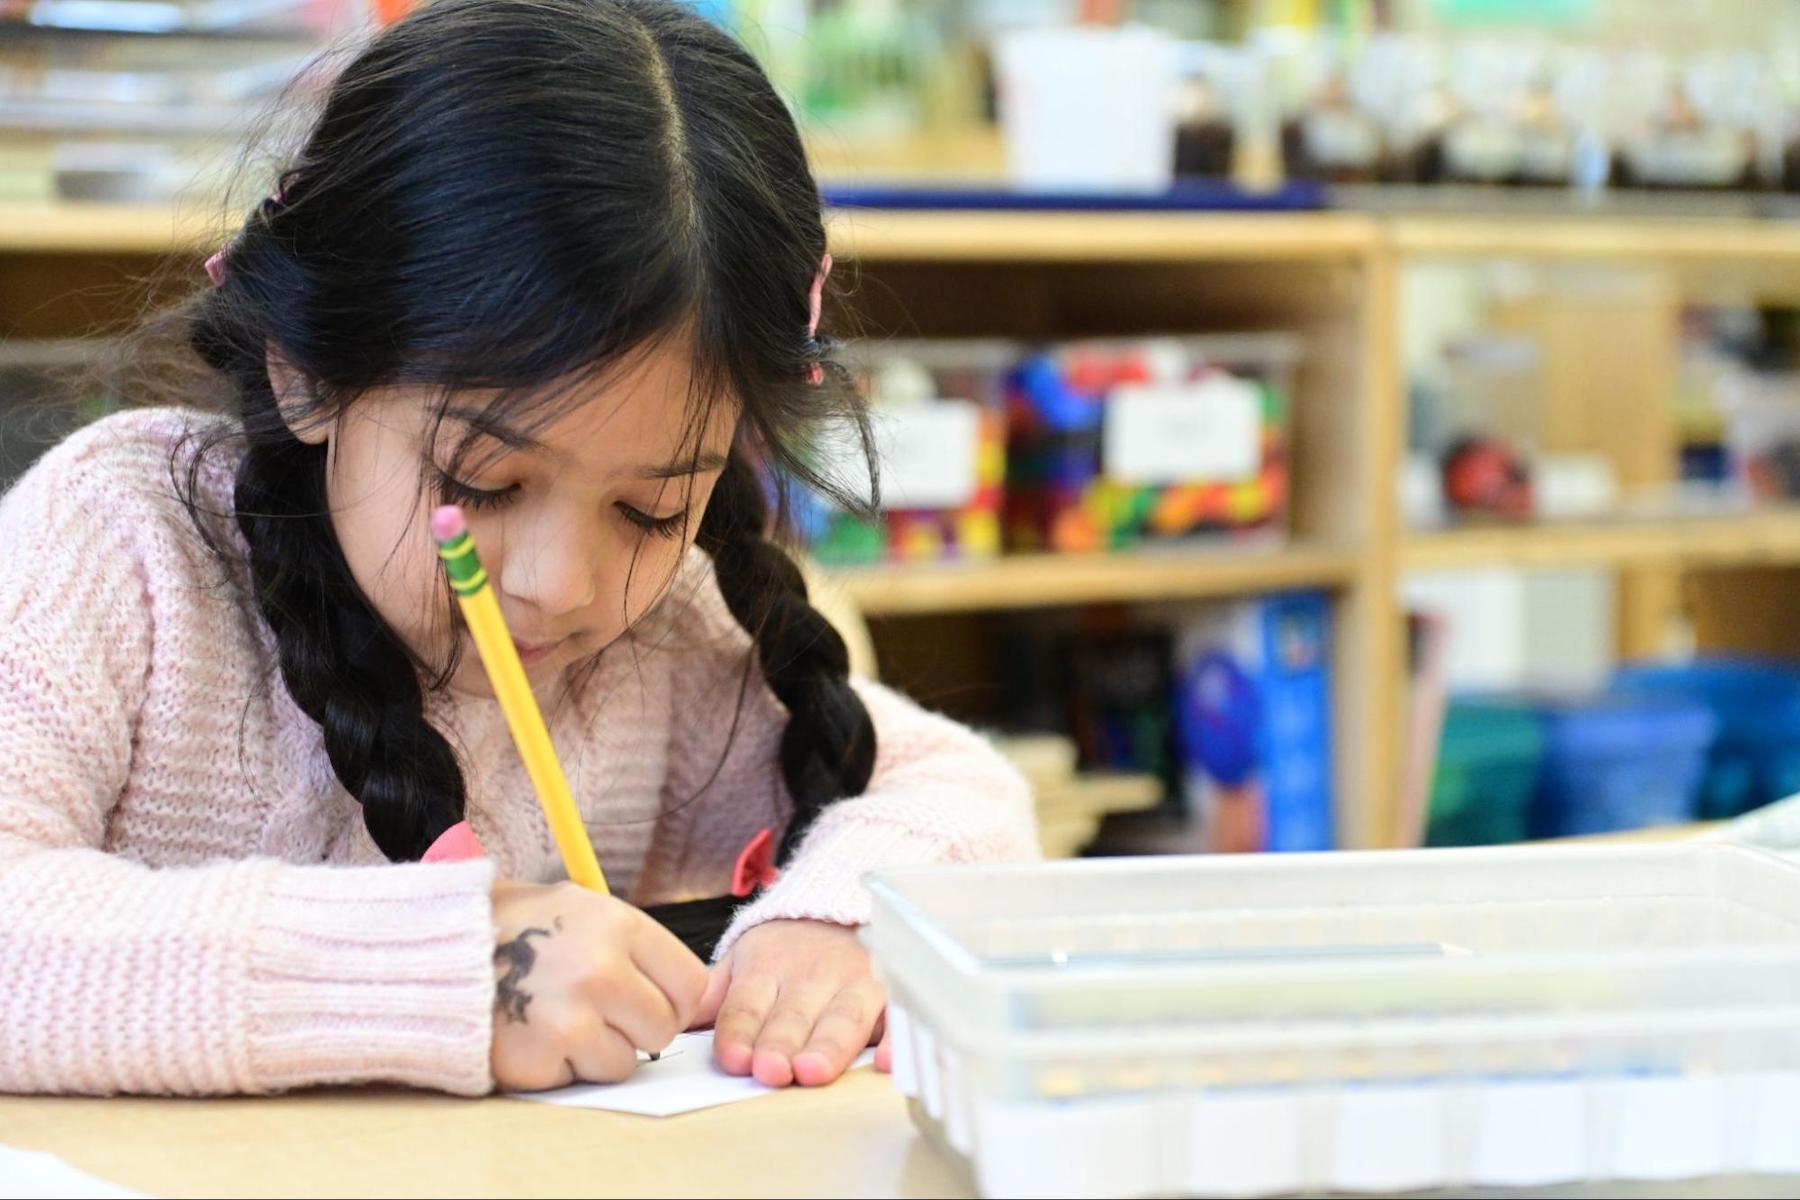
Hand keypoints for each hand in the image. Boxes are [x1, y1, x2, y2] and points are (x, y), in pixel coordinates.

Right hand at [489, 880, 708, 1090]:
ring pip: (626, 1062)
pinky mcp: (540, 1058)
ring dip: (598, 1051)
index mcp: (619, 925)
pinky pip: (580, 1080)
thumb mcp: (581, 906)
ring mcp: (570, 1017)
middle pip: (664, 1028)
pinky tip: (533, 1034)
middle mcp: (601, 970)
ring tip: (558, 1018)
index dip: (673, 999)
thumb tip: (694, 994)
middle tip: (597, 1012)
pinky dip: (560, 1067)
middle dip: (636, 1027)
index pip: (691, 984)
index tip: (648, 1000)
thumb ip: (635, 945)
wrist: (435, 951)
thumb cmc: (516, 930)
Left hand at [693, 919, 890, 1087]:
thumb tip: (669, 1022)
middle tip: (771, 1070)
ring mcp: (854, 982)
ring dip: (829, 1045)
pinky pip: (895, 1017)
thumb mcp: (743, 960)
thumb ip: (712, 994)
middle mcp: (811, 976)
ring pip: (842, 1017)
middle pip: (793, 1015)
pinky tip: (886, 1062)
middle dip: (781, 1042)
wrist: (842, 905)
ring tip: (812, 1071)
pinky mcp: (890, 992)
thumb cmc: (786, 948)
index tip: (734, 1059)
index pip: (747, 1005)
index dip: (740, 1032)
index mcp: (766, 969)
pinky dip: (895, 1038)